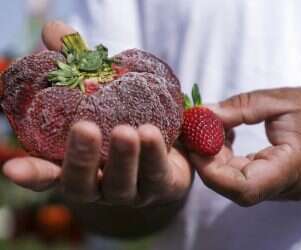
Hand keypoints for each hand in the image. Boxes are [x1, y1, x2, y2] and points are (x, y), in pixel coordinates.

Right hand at [2, 21, 192, 208]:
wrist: (174, 137)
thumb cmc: (129, 114)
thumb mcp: (104, 90)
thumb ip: (79, 65)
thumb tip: (55, 31)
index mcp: (81, 165)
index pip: (49, 175)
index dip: (32, 173)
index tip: (12, 167)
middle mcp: (100, 184)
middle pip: (82, 183)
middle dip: (82, 158)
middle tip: (84, 128)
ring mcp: (131, 190)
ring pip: (122, 183)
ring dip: (123, 157)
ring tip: (125, 130)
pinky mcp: (162, 186)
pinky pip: (157, 174)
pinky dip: (153, 154)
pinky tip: (151, 132)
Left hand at [190, 87, 300, 205]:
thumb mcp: (281, 100)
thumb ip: (240, 108)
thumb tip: (203, 113)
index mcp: (292, 167)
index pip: (243, 188)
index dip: (212, 171)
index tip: (194, 145)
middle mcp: (286, 186)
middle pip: (234, 187)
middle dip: (208, 161)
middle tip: (195, 133)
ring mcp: (283, 187)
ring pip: (238, 184)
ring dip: (217, 160)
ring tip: (210, 131)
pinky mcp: (280, 182)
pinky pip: (247, 177)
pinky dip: (230, 160)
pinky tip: (226, 138)